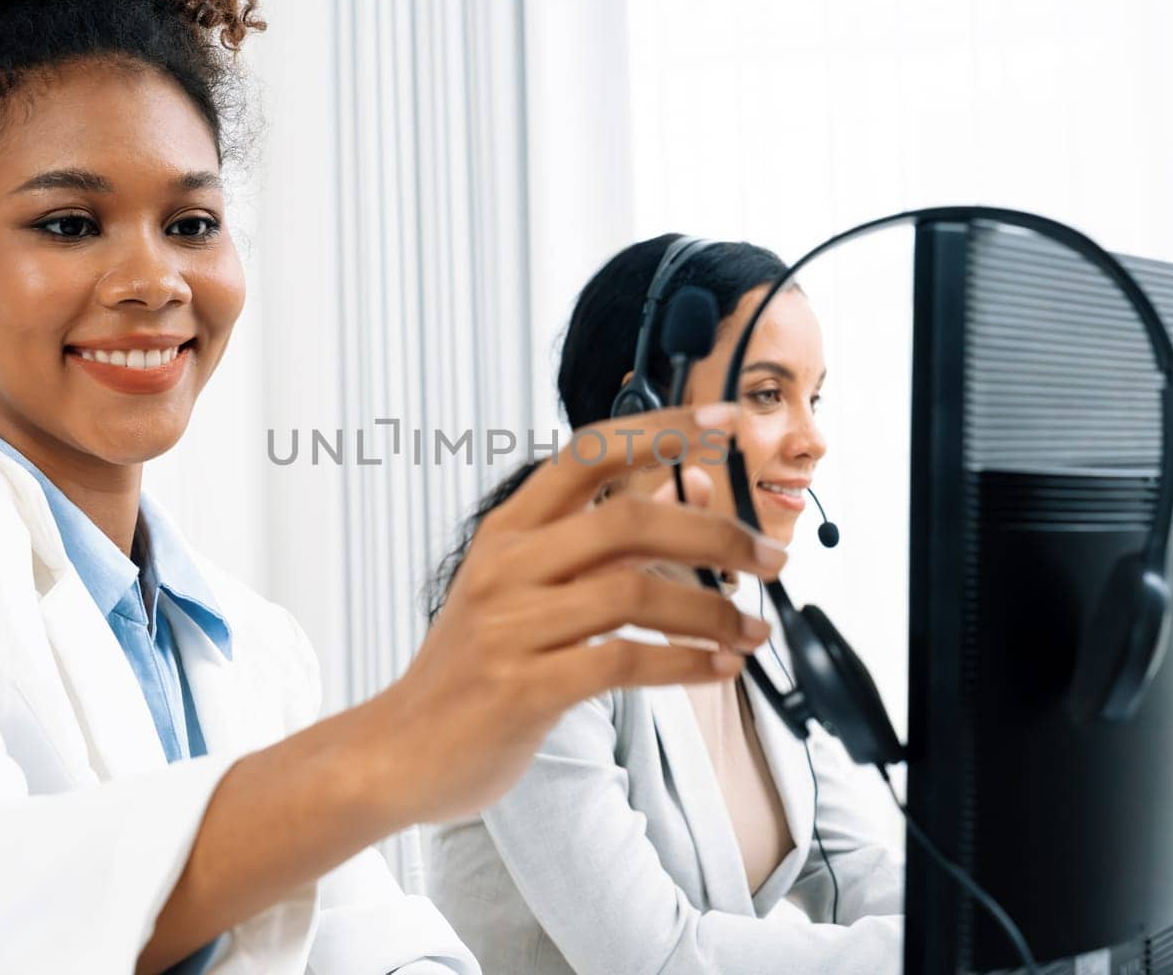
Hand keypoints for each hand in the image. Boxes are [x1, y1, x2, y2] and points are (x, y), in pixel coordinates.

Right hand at [370, 403, 784, 823]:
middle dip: (717, 535)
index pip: (586, 454)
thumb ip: (597, 541)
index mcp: (507, 530)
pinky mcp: (522, 687)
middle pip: (627, 520)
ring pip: (635, 592)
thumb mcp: (521, 587)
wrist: (399, 751)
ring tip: (754, 629)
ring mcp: (510, 626)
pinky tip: (718, 667)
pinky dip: (685, 662)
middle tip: (772, 558)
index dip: (660, 430)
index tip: (724, 421)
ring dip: (713, 610)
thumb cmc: (473, 667)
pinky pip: (622, 662)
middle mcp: (506, 566)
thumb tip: (689, 488)